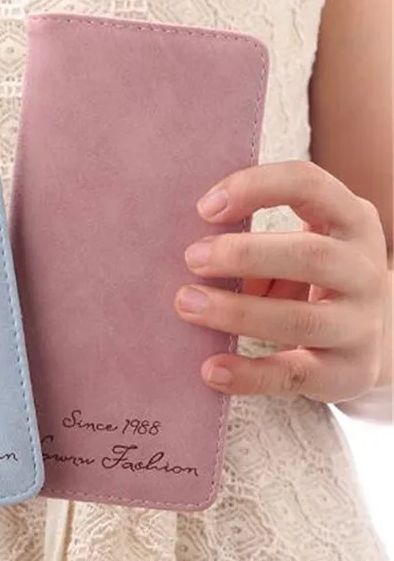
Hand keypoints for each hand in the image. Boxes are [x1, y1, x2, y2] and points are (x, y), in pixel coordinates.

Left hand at [174, 161, 388, 401]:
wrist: (378, 338)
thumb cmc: (314, 277)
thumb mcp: (299, 245)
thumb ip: (258, 242)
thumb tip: (192, 254)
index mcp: (350, 221)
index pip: (309, 185)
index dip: (256, 188)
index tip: (204, 208)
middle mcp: (364, 270)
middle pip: (310, 255)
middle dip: (244, 255)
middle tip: (191, 258)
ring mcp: (361, 324)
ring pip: (300, 320)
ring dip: (237, 312)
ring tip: (187, 304)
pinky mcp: (348, 372)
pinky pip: (295, 375)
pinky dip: (249, 374)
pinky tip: (211, 370)